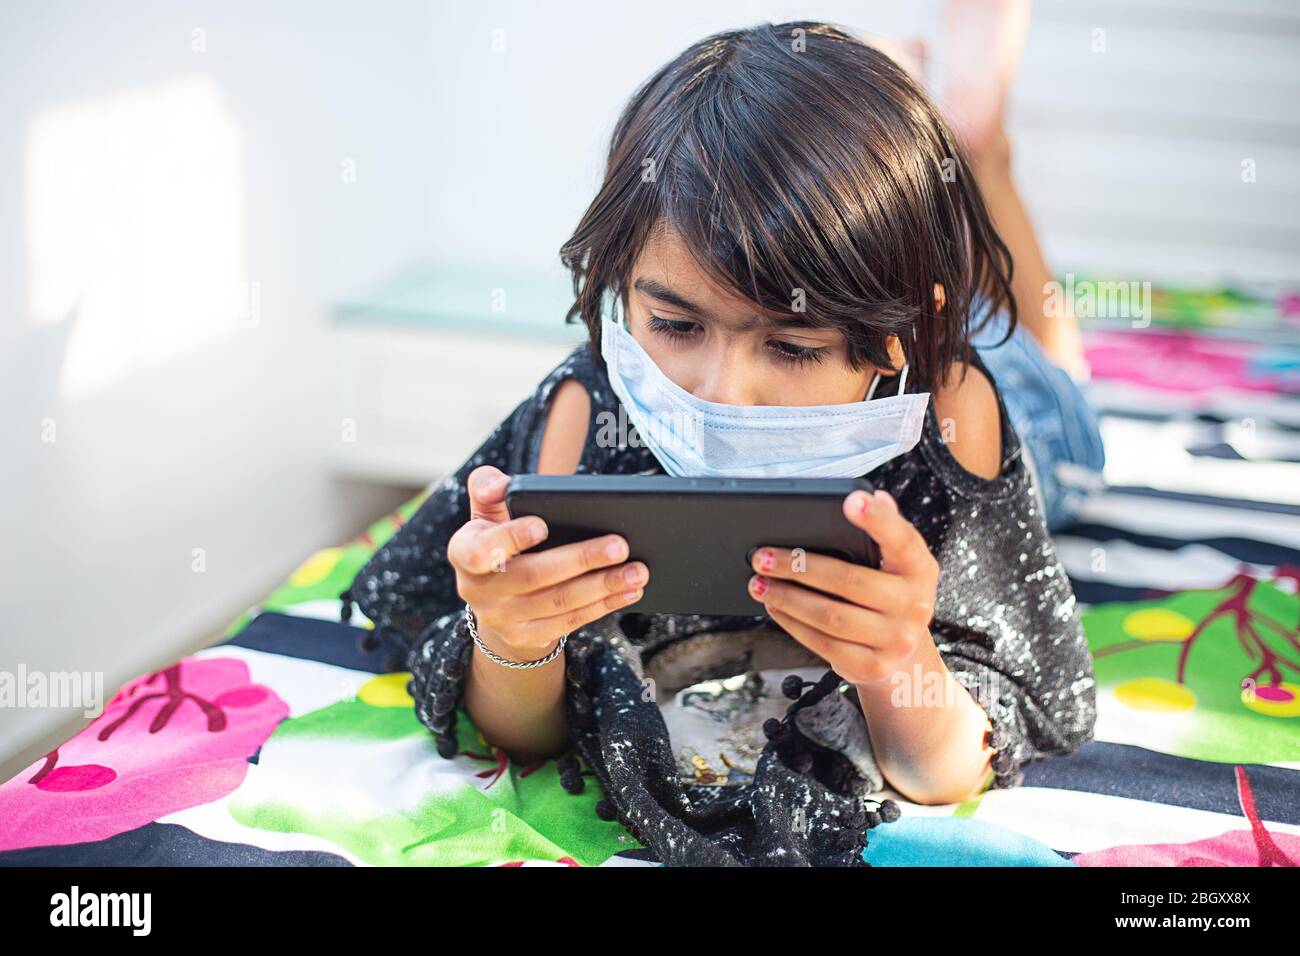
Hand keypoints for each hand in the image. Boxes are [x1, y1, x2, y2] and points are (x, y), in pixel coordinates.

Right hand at [447, 466, 648, 659]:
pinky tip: (628, 591)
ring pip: (559, 602)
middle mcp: (477, 590)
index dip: (512, 538)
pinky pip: (570, 622)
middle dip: (581, 559)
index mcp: (464, 553)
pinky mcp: (527, 637)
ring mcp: (502, 619)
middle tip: (620, 545)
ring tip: (637, 570)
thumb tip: (499, 483)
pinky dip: (603, 606)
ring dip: (603, 586)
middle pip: (534, 575)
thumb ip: (488, 489)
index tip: (543, 525)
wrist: (496, 597)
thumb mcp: (487, 514)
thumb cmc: (498, 540)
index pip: (482, 549)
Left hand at [747, 488, 939, 685]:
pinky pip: (823, 643)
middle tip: (762, 556)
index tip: (850, 500)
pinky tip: (775, 607)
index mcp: (920, 568)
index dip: (878, 519)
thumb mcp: (894, 562)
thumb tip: (871, 496)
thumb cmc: (888, 593)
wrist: (904, 654)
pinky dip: (793, 623)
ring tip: (758, 583)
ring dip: (787, 598)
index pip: (901, 538)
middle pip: (849, 581)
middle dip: (799, 567)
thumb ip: (882, 529)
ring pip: (830, 615)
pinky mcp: (873, 667)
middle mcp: (915, 604)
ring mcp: (896, 640)